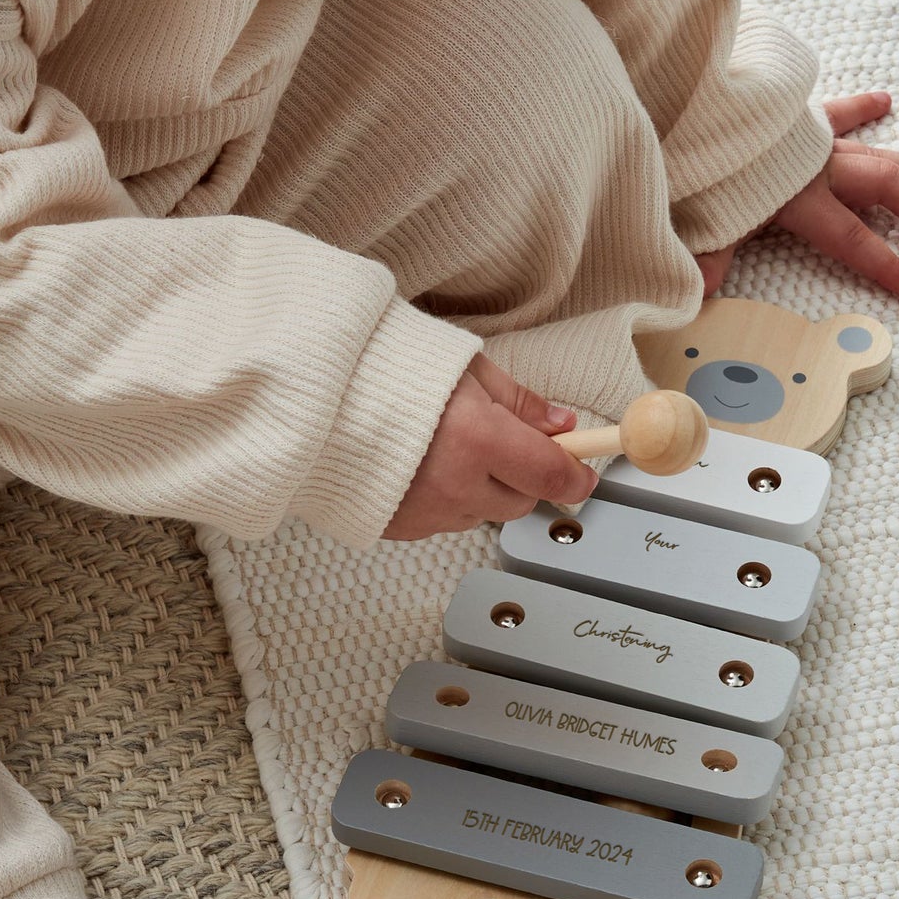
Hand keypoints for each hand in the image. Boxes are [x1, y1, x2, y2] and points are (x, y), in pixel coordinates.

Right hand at [381, 353, 598, 539]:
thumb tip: (562, 425)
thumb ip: (520, 402)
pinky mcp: (399, 529)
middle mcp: (455, 484)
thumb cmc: (388, 369)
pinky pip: (444, 523)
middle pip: (519, 501)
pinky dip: (445, 500)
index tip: (585, 471)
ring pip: (481, 514)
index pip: (550, 474)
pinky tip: (422, 468)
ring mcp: (425, 513)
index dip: (576, 475)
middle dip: (522, 476)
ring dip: (481, 489)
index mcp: (477, 438)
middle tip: (502, 443)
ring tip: (446, 448)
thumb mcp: (467, 369)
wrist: (314, 393)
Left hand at [694, 91, 898, 298]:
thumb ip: (708, 255)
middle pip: (885, 185)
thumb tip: (699, 293)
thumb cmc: (697, 165)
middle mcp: (817, 167)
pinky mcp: (798, 116)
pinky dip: (861, 106)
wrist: (688, 100)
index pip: (854, 239)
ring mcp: (813, 139)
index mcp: (800, 198)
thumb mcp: (703, 217)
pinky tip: (884, 100)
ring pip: (878, 152)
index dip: (887, 266)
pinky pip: (838, 110)